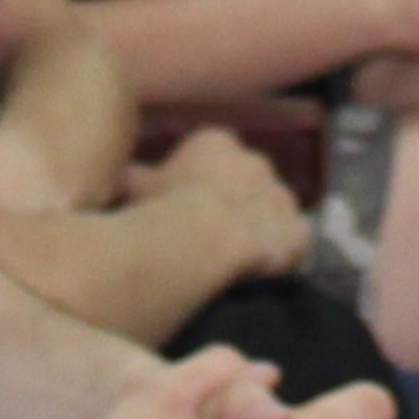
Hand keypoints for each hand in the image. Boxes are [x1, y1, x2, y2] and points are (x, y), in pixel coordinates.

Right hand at [120, 123, 311, 278]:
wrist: (210, 240)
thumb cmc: (167, 209)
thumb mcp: (135, 189)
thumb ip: (130, 177)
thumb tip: (119, 174)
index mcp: (215, 144)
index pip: (211, 160)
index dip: (198, 186)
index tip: (185, 211)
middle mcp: (255, 161)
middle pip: (244, 184)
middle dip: (232, 204)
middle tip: (210, 239)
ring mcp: (281, 196)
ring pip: (269, 213)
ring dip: (257, 230)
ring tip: (234, 260)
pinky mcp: (299, 231)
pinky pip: (291, 242)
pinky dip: (280, 256)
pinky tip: (261, 275)